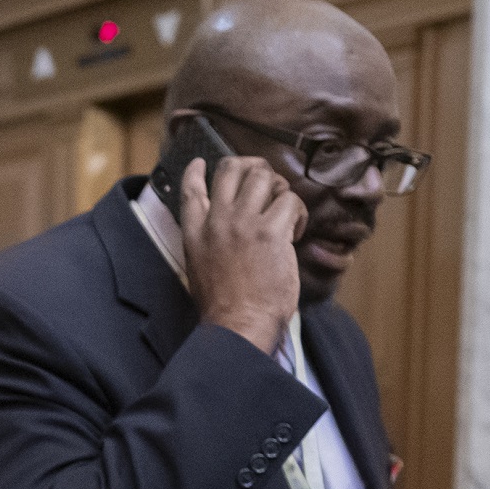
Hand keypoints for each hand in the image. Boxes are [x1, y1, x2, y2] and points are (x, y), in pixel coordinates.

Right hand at [181, 153, 306, 352]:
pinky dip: (299, 213)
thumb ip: (207, 243)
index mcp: (195, 232)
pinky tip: (297, 233)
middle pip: (231, 168)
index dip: (197, 170)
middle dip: (254, 170)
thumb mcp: (199, 269)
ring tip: (286, 210)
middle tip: (269, 186)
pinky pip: (291, 201)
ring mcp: (243, 223)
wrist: (237, 325)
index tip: (201, 163)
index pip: (190, 188)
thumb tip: (227, 232)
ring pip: (263, 176)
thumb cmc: (223, 308)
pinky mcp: (271, 231)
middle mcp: (216, 220)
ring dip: (280, 188)